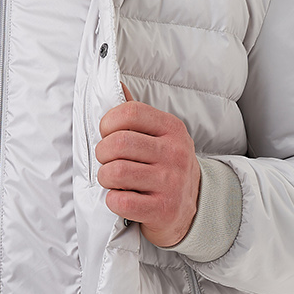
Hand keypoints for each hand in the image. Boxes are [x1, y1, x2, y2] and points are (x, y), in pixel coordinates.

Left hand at [95, 82, 200, 247]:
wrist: (191, 209)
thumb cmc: (165, 167)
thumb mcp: (160, 136)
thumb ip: (136, 114)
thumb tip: (115, 83)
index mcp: (172, 129)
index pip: (129, 113)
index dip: (108, 123)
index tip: (107, 134)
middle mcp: (175, 153)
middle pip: (117, 143)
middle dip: (102, 153)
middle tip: (107, 160)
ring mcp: (171, 182)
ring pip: (115, 172)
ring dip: (105, 178)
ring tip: (112, 179)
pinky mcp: (163, 209)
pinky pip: (120, 201)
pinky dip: (113, 200)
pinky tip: (122, 198)